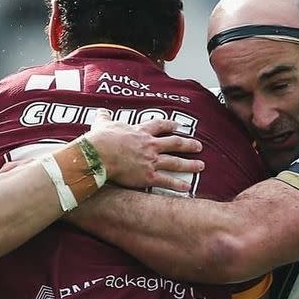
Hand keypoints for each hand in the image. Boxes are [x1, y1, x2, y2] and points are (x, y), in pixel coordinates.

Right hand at [83, 109, 202, 191]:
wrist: (99, 154)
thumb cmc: (100, 140)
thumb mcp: (102, 124)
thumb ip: (104, 118)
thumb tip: (101, 112)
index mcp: (140, 132)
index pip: (159, 126)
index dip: (169, 125)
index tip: (176, 126)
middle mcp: (150, 145)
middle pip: (174, 143)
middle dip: (188, 145)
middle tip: (198, 146)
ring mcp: (151, 161)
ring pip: (175, 162)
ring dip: (189, 164)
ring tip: (200, 165)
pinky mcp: (148, 176)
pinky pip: (166, 180)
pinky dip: (177, 184)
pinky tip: (187, 187)